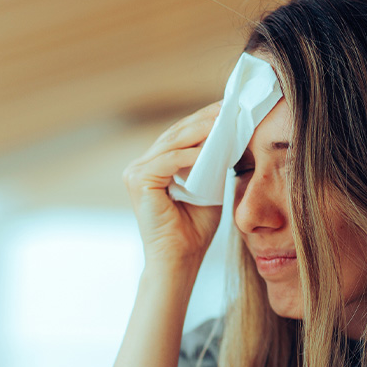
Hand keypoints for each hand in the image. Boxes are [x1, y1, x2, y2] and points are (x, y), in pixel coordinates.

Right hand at [123, 102, 223, 271]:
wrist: (180, 260)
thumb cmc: (194, 230)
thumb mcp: (208, 188)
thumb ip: (211, 164)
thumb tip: (229, 136)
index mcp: (154, 166)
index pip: (180, 136)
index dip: (205, 121)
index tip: (230, 109)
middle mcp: (141, 166)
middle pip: (176, 134)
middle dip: (204, 120)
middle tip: (229, 106)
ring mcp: (136, 172)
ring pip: (173, 143)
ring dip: (201, 130)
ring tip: (224, 120)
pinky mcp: (138, 181)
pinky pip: (169, 160)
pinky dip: (191, 153)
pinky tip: (211, 146)